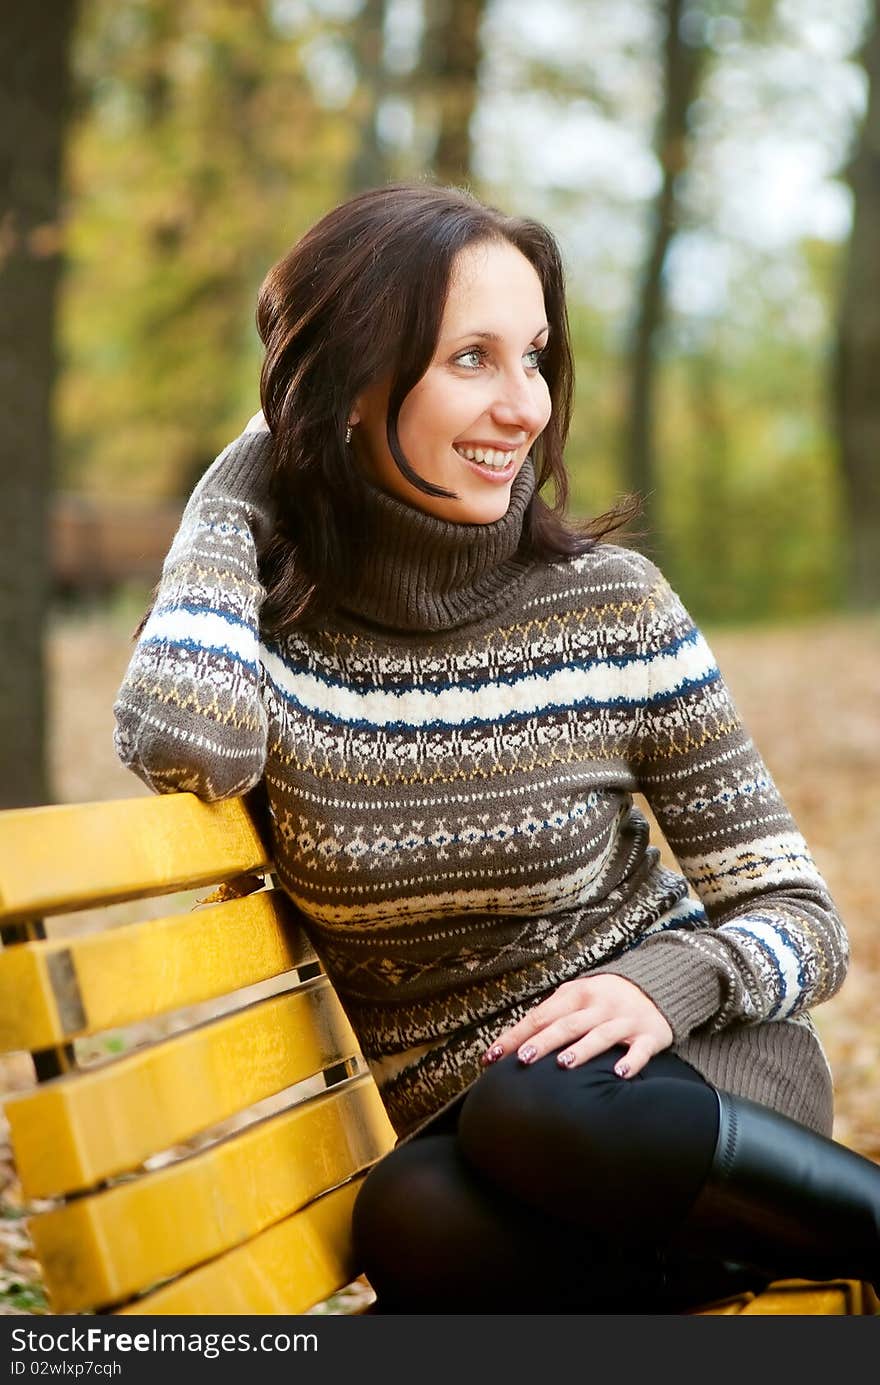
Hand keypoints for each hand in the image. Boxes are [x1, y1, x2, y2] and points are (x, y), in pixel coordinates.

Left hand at [482, 974, 673, 1078]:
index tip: (492, 1056)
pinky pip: (640, 1050)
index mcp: (576, 994)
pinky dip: (631, 1061)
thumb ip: (551, 1016)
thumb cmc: (602, 999)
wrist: (656, 986)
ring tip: (563, 1064)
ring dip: (582, 1049)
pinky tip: (618, 1074)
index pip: (540, 1017)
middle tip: (523, 1059)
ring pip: (601, 1035)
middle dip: (544, 1042)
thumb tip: (513, 1045)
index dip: (515, 1036)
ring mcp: (625, 1020)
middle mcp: (599, 1005)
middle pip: (567, 1025)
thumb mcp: (576, 998)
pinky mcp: (649, 1035)